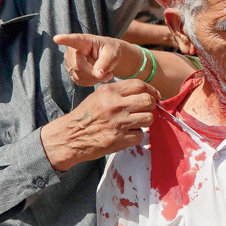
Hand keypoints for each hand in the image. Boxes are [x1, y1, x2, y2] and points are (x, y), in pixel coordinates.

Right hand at [40, 79, 159, 171]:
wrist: (70, 137)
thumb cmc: (86, 115)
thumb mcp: (99, 96)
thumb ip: (119, 92)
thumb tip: (145, 92)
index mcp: (109, 92)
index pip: (139, 85)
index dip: (151, 90)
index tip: (155, 96)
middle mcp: (115, 105)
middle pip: (148, 101)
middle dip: (151, 106)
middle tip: (146, 110)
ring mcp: (118, 123)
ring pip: (148, 118)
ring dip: (145, 121)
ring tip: (136, 122)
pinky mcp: (119, 140)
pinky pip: (140, 135)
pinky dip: (136, 135)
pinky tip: (126, 134)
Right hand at [54, 33, 142, 85]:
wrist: (107, 56)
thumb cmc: (110, 51)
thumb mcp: (112, 54)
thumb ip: (106, 63)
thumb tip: (98, 74)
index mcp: (84, 40)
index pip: (73, 40)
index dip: (64, 39)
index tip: (57, 39)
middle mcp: (72, 50)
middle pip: (79, 66)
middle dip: (94, 73)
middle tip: (109, 75)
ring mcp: (69, 61)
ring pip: (79, 76)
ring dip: (94, 79)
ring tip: (105, 74)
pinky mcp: (71, 71)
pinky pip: (80, 81)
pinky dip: (91, 82)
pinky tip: (97, 76)